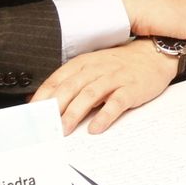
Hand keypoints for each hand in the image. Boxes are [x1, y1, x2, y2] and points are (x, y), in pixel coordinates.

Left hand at [33, 38, 177, 134]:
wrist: (153, 54)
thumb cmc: (119, 65)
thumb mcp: (91, 67)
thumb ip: (69, 82)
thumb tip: (39, 101)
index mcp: (83, 63)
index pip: (57, 80)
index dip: (42, 98)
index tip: (31, 116)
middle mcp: (97, 68)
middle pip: (71, 88)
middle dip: (55, 108)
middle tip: (45, 127)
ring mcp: (115, 77)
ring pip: (90, 94)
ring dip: (75, 113)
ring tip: (64, 130)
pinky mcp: (132, 88)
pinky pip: (116, 102)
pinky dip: (105, 116)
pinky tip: (96, 128)